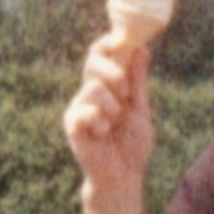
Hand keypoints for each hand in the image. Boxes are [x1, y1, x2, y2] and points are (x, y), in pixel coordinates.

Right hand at [61, 32, 154, 192]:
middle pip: (92, 59)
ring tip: (114, 125)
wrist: (124, 175)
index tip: (123, 38)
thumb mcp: (140, 108)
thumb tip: (141, 48)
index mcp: (106, 85)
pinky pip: (87, 109)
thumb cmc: (131, 144)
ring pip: (95, 87)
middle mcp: (89, 92)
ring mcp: (78, 106)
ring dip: (113, 107)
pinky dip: (102, 123)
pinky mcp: (72, 123)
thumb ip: (138, 80)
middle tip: (126, 93)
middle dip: (115, 73)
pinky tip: (103, 135)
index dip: (110, 42)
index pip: (101, 54)